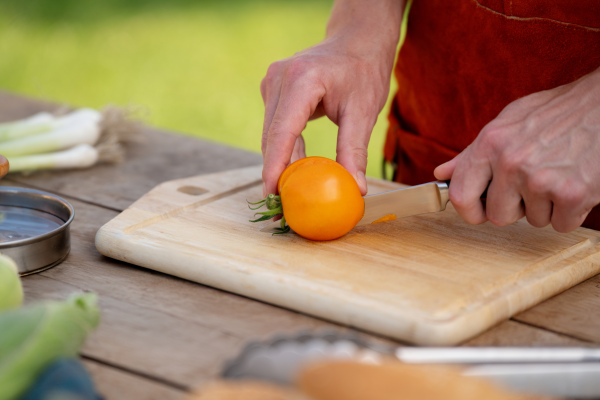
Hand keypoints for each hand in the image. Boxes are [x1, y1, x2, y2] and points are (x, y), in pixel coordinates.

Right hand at [260, 0, 403, 195]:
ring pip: (270, 134)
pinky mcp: (273, 90)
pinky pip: (275, 127)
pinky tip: (293, 170)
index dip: (275, 166)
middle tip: (281, 206)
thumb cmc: (364, 71)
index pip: (282, 131)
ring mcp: (272, 82)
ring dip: (279, 163)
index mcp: (302, 80)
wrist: (356, 41)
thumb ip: (355, 150)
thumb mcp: (364, 111)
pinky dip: (284, 149)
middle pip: (272, 136)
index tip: (272, 194)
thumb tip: (356, 188)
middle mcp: (279, 78)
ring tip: (287, 194)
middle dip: (275, 172)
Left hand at [435, 67, 599, 232]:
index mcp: (490, 143)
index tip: (479, 211)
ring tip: (559, 175)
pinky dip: (571, 212)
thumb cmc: (556, 113)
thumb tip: (442, 174)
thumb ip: (472, 153)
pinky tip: (576, 184)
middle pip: (498, 217)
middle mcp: (511, 161)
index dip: (470, 211)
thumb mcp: (507, 123)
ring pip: (533, 221)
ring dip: (546, 207)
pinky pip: (561, 225)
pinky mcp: (572, 194)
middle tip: (533, 184)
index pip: (460, 196)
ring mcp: (540, 179)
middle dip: (516, 208)